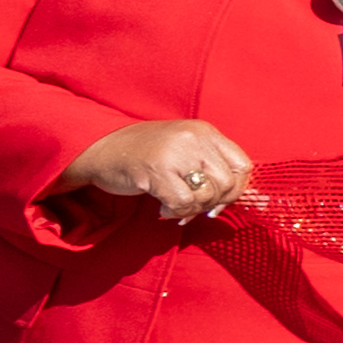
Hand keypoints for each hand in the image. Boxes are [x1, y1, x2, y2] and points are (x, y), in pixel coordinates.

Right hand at [63, 118, 253, 221]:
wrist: (99, 150)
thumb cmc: (145, 154)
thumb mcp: (184, 150)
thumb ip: (210, 167)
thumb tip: (237, 200)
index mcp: (205, 131)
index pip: (243, 165)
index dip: (236, 190)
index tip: (219, 201)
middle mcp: (194, 138)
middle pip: (227, 183)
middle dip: (214, 203)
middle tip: (194, 207)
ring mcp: (176, 153)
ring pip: (207, 195)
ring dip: (192, 209)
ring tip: (175, 205)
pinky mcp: (157, 170)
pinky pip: (183, 203)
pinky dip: (175, 211)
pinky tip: (162, 207)